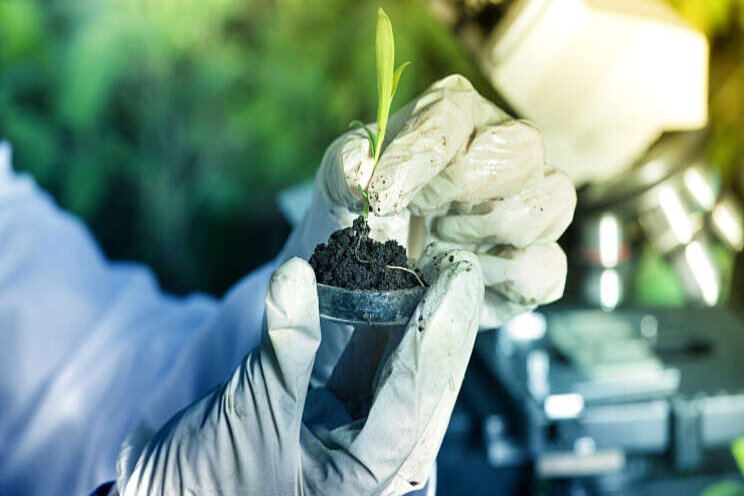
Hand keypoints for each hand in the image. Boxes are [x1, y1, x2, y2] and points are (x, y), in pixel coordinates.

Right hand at [116, 251, 482, 494]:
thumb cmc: (203, 486)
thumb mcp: (252, 416)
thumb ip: (283, 346)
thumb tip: (297, 273)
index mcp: (360, 479)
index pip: (411, 405)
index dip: (431, 340)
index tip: (450, 287)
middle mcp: (362, 456)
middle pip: (418, 386)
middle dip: (441, 328)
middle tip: (460, 270)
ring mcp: (342, 432)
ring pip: (390, 371)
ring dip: (407, 322)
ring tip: (429, 272)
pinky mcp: (318, 410)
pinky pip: (354, 366)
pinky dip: (364, 329)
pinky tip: (378, 291)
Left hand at [282, 74, 575, 330]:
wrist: (372, 267)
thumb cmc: (364, 207)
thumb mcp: (339, 180)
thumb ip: (346, 168)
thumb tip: (363, 176)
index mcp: (454, 115)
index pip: (453, 114)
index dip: (419, 156)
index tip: (383, 196)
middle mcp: (504, 150)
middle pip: (522, 149)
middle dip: (464, 187)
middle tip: (422, 214)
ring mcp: (529, 205)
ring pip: (553, 199)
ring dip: (487, 229)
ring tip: (440, 242)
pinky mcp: (536, 262)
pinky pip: (547, 266)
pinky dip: (503, 279)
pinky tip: (464, 275)